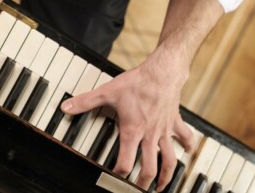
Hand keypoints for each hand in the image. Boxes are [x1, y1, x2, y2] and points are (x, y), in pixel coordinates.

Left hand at [61, 50, 194, 190]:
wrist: (162, 72)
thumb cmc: (137, 82)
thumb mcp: (107, 91)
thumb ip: (85, 101)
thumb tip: (66, 107)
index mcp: (132, 131)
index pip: (125, 162)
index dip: (118, 174)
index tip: (113, 179)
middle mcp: (150, 135)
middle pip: (149, 168)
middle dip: (143, 183)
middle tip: (138, 189)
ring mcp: (164, 130)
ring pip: (169, 160)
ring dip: (166, 175)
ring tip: (162, 186)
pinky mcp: (175, 122)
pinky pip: (185, 138)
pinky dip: (188, 146)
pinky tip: (187, 152)